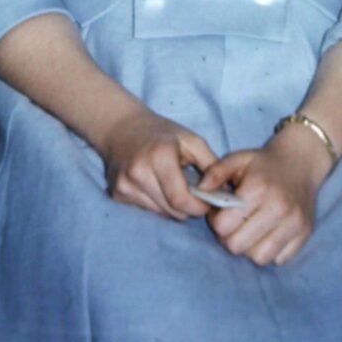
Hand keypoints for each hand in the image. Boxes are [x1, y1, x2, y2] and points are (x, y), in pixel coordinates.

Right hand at [100, 107, 217, 221]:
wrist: (121, 128)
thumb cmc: (162, 133)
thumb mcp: (191, 140)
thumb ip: (211, 165)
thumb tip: (225, 192)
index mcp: (159, 156)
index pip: (181, 199)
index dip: (198, 207)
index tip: (206, 203)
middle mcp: (138, 173)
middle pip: (172, 210)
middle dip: (188, 208)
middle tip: (193, 195)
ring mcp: (125, 185)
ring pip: (160, 214)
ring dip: (173, 207)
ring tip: (174, 187)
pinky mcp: (117, 194)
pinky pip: (147, 210)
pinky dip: (158, 204)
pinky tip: (157, 186)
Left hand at [196, 132, 331, 266]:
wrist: (301, 161)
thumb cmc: (264, 163)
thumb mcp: (237, 159)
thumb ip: (214, 173)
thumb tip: (199, 193)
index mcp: (258, 189)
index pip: (224, 226)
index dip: (216, 221)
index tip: (221, 213)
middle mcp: (278, 208)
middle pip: (238, 246)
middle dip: (229, 238)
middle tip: (233, 225)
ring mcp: (294, 223)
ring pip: (259, 257)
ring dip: (249, 248)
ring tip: (249, 232)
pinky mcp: (305, 234)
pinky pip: (279, 260)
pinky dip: (270, 252)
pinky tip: (267, 235)